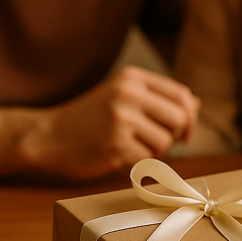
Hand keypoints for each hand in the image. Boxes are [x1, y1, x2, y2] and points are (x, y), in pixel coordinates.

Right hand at [22, 67, 199, 179]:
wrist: (46, 136)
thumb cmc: (89, 118)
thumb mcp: (121, 96)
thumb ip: (156, 98)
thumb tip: (194, 105)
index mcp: (132, 78)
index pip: (181, 95)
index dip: (189, 116)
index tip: (184, 132)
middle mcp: (128, 94)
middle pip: (179, 118)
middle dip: (174, 136)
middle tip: (155, 143)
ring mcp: (121, 119)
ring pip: (164, 142)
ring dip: (153, 151)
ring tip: (129, 146)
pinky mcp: (115, 145)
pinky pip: (146, 159)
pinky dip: (137, 162)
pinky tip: (117, 154)